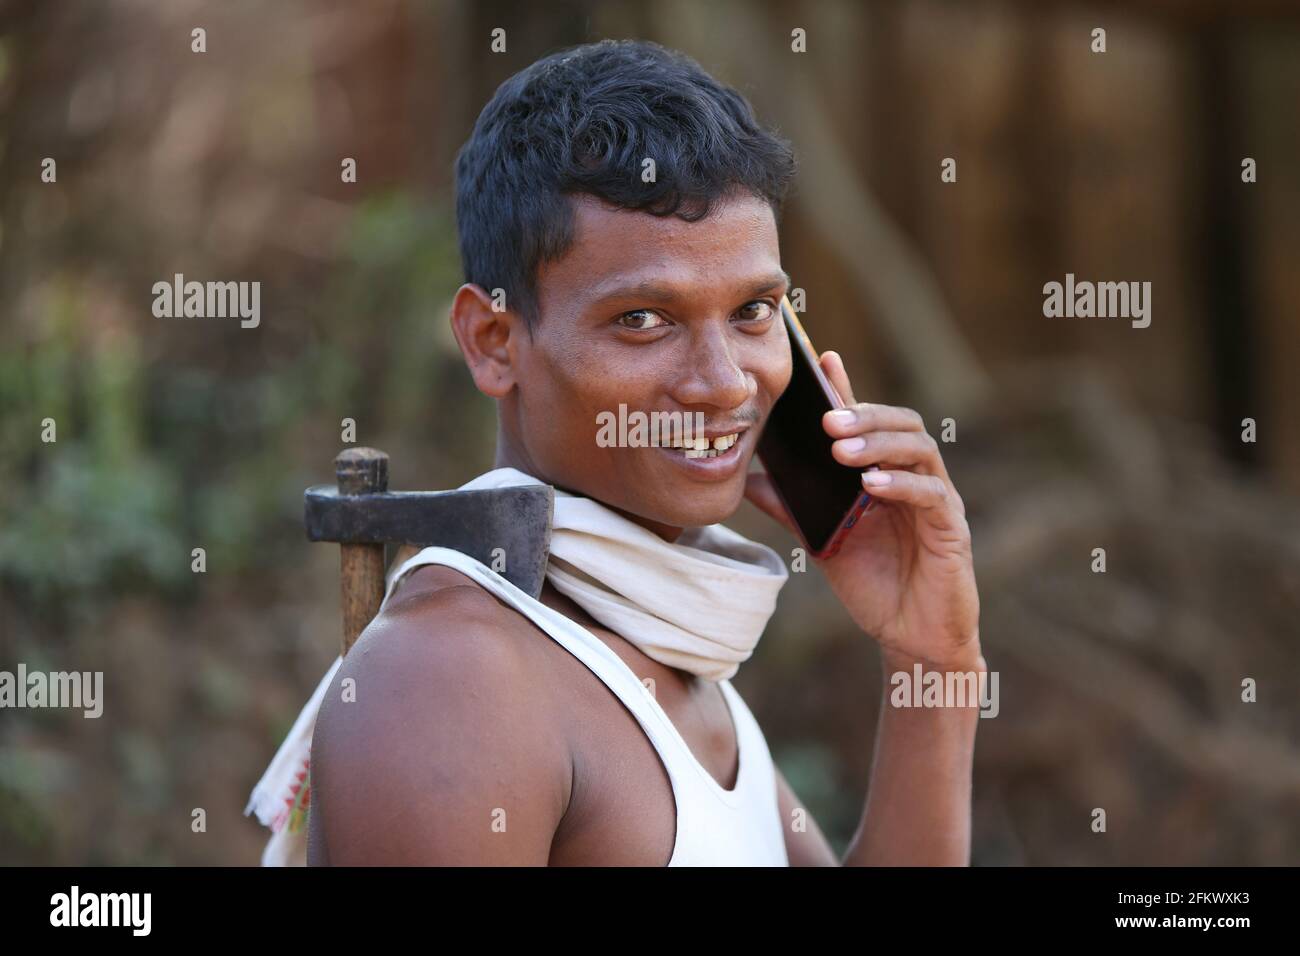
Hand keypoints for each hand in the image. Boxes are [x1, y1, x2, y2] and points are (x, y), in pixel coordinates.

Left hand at [745, 351, 982, 672]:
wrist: (912, 636)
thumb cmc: (873, 583)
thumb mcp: (821, 539)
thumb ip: (791, 506)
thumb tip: (748, 478)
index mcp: (884, 472)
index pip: (868, 420)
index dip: (848, 389)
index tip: (822, 360)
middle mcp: (914, 477)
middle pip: (901, 423)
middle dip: (863, 416)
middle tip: (825, 421)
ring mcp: (937, 500)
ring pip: (921, 450)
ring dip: (881, 443)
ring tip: (842, 449)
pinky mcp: (951, 530)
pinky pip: (932, 496)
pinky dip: (902, 484)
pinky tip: (872, 485)